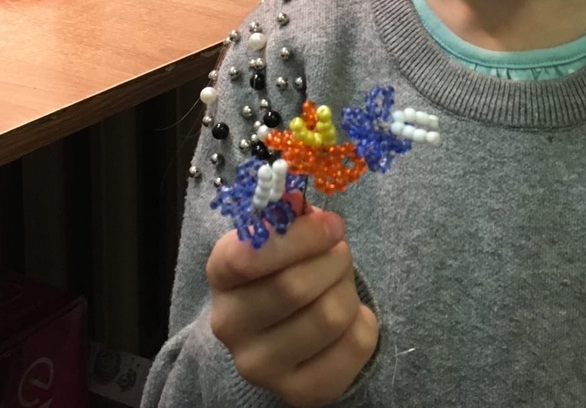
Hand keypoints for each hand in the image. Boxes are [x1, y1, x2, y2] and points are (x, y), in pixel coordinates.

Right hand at [207, 195, 379, 407]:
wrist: (282, 328)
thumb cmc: (284, 267)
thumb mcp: (280, 234)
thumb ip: (287, 214)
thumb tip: (295, 198)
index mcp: (221, 275)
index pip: (248, 256)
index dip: (301, 236)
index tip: (330, 225)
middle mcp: (229, 325)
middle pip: (295, 287)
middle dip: (333, 259)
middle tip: (340, 250)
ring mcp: (260, 366)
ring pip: (329, 316)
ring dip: (348, 289)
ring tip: (340, 283)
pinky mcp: (298, 392)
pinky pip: (354, 346)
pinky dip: (365, 322)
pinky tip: (350, 317)